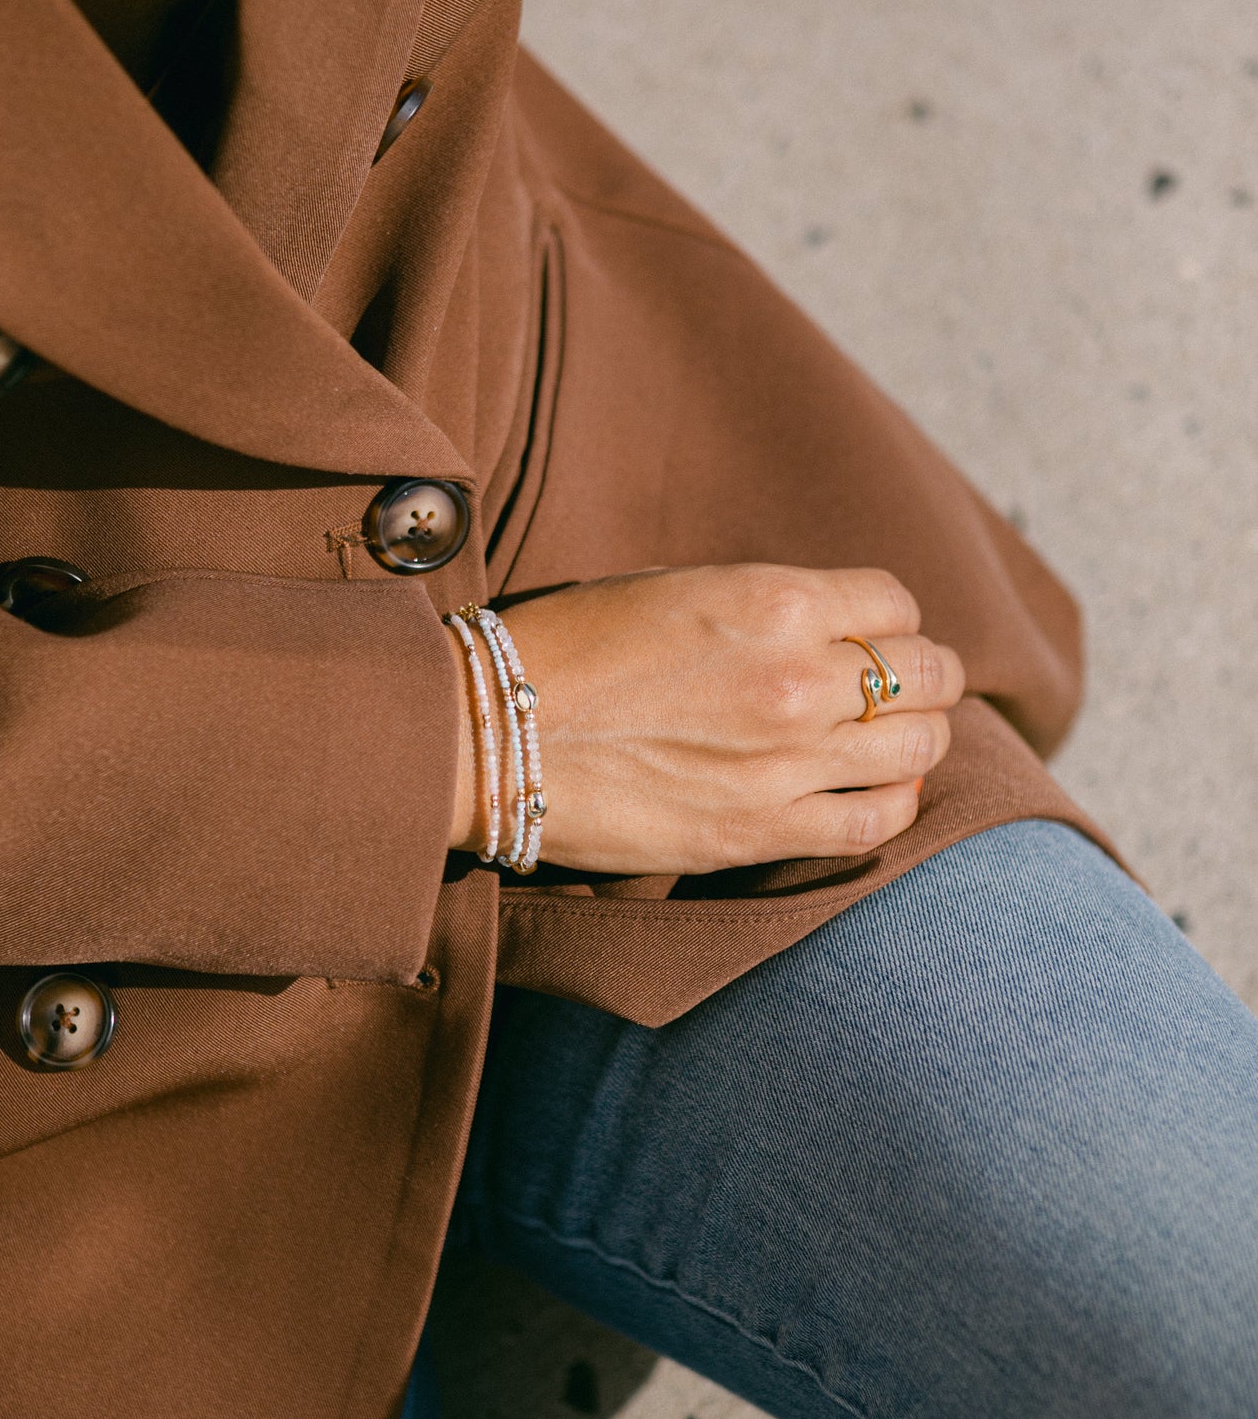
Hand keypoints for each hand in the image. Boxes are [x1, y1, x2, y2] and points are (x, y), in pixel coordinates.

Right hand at [447, 564, 964, 874]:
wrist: (490, 735)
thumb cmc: (571, 648)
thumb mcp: (676, 587)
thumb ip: (766, 605)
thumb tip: (830, 629)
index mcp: (775, 601)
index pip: (895, 603)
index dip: (886, 619)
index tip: (865, 637)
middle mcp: (798, 679)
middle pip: (928, 674)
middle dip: (921, 677)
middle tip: (894, 689)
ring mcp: (787, 762)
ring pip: (920, 747)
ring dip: (916, 739)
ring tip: (890, 741)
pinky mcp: (761, 831)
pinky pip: (876, 821)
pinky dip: (894, 804)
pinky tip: (875, 792)